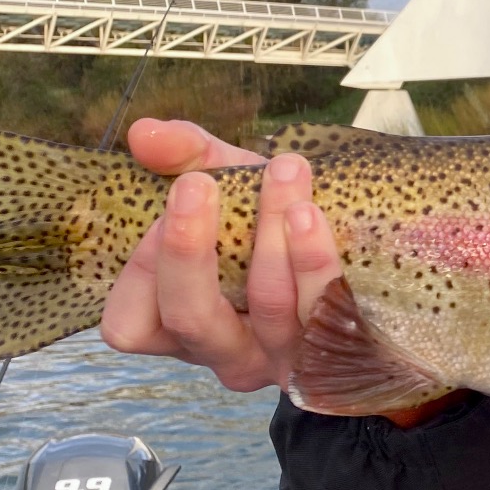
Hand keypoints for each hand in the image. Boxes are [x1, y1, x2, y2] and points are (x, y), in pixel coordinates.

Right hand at [98, 118, 342, 391]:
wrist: (358, 246)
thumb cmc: (269, 220)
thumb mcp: (226, 182)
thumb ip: (185, 154)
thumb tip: (144, 132)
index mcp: (176, 322)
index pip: (131, 325)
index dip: (141, 271)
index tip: (169, 200)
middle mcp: (222, 351)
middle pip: (191, 318)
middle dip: (189, 251)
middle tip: (198, 183)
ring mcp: (279, 357)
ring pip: (267, 306)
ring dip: (270, 237)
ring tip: (283, 172)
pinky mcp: (332, 348)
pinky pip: (322, 309)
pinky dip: (314, 260)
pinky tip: (311, 213)